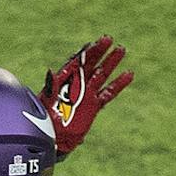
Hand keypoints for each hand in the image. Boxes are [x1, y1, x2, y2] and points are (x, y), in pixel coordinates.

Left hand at [40, 37, 133, 156]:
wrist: (54, 136)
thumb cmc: (47, 118)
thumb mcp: (46, 101)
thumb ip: (51, 87)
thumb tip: (51, 71)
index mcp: (65, 79)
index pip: (77, 61)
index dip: (85, 52)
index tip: (94, 43)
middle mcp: (78, 83)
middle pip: (91, 63)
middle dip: (100, 51)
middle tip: (109, 39)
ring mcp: (87, 93)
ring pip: (102, 74)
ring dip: (111, 62)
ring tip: (121, 49)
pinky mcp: (95, 105)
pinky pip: (109, 92)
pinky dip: (119, 83)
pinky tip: (129, 74)